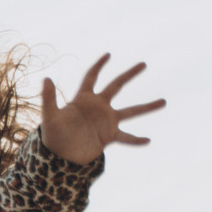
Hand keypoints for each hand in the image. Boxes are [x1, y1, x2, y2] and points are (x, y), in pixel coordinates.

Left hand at [40, 55, 164, 165]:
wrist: (60, 158)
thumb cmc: (53, 137)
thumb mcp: (50, 117)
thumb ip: (49, 98)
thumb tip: (46, 78)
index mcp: (84, 99)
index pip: (92, 76)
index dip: (99, 66)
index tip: (108, 54)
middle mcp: (98, 107)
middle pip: (117, 85)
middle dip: (130, 74)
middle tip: (144, 63)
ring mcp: (106, 122)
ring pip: (131, 111)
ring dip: (147, 107)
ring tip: (164, 102)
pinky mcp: (109, 137)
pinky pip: (126, 137)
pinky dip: (136, 140)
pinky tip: (148, 140)